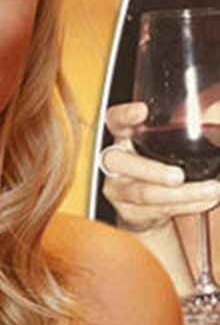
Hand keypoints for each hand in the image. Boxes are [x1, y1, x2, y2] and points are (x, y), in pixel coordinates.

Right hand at [102, 101, 219, 230]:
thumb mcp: (164, 146)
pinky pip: (158, 211)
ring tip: (211, 190)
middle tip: (178, 176)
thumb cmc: (159, 166)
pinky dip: (187, 206)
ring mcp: (118, 189)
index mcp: (123, 138)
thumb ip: (180, 133)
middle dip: (151, 170)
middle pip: (120, 163)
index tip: (141, 111)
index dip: (123, 116)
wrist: (145, 209)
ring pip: (145, 193)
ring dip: (182, 193)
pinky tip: (206, 200)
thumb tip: (216, 114)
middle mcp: (114, 164)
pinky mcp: (129, 213)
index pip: (115, 121)